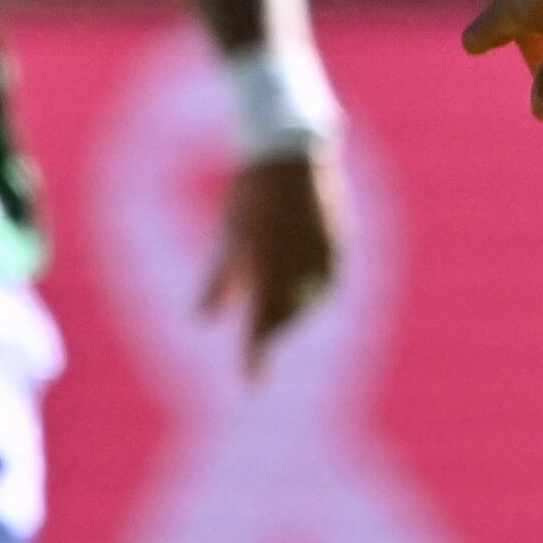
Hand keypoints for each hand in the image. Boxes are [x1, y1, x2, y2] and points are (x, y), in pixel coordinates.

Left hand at [204, 148, 343, 374]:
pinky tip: (294, 266)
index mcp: (270, 282)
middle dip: (270, 325)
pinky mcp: (341, 254)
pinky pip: (323, 281)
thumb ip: (218, 283)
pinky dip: (307, 282)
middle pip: (284, 319)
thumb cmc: (251, 200)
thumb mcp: (230, 242)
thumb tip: (202, 320)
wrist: (292, 158)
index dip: (255, 361)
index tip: (251, 385)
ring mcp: (325, 268)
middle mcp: (302, 282)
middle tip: (256, 333)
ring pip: (306, 302)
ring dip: (289, 302)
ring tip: (273, 281)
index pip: (260, 333)